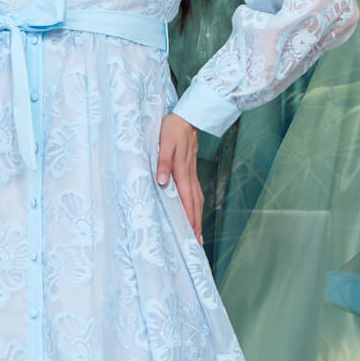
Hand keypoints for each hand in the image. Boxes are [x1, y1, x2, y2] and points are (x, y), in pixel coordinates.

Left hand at [156, 112, 203, 242]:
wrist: (188, 116)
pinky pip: (196, 192)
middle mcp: (190, 176)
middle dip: (196, 225)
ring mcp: (193, 174)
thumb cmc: (173, 130)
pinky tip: (195, 210)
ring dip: (198, 217)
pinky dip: (197, 205)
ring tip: (198, 233)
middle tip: (197, 243)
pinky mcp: (192, 170)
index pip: (187, 201)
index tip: (191, 235)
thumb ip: (163, 164)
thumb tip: (161, 183)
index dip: (189, 219)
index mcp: (182, 173)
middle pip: (195, 205)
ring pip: (197, 200)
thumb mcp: (164, 145)